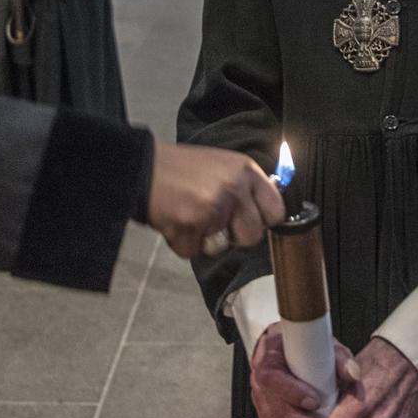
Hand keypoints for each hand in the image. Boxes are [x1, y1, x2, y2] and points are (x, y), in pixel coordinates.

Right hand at [146, 142, 284, 259]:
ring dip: (205, 240)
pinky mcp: (192, 223)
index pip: (276, 209)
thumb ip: (245, 187)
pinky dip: (182, 242)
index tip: (249, 221)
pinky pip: (194, 251)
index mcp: (246, 170)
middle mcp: (234, 186)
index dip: (263, 220)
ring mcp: (214, 205)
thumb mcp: (222, 165)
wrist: (141, 166)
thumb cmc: (180, 169)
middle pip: (253, 235)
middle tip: (213, 221)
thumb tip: (267, 211)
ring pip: (223, 247)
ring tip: (190, 215)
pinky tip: (174, 219)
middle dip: (233, 236)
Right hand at [249, 327, 346, 417]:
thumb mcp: (320, 345)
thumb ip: (338, 358)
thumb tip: (352, 373)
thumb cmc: (300, 350)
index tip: (313, 401)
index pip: (276, 379)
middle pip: (279, 413)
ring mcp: (264, 410)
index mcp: (270, 364)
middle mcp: (262, 390)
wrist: (277, 351)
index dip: (293, 392)